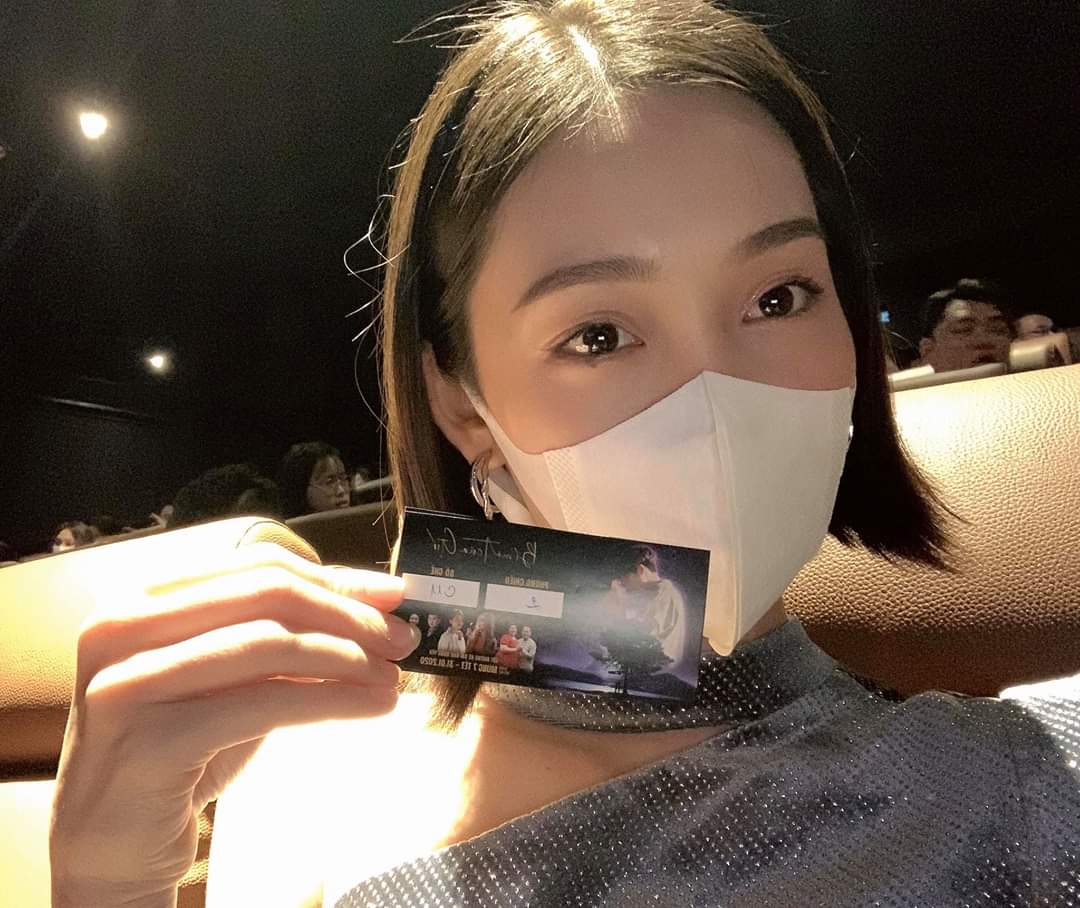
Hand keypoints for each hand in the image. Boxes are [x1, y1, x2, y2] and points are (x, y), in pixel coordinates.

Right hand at [49, 543, 416, 906]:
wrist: (112, 847)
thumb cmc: (178, 753)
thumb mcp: (230, 681)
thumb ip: (282, 636)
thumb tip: (375, 600)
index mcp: (141, 599)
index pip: (258, 567)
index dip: (334, 576)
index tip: (392, 596)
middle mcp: (120, 626)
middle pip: (267, 595)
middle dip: (349, 613)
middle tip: (403, 638)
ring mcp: (127, 681)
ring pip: (270, 643)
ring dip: (349, 656)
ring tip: (393, 678)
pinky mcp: (148, 739)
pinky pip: (264, 702)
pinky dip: (333, 698)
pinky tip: (373, 707)